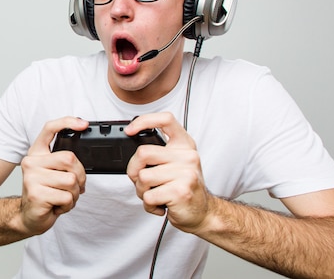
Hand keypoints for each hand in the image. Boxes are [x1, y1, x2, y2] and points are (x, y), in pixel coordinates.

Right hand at [18, 117, 87, 234]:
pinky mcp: (36, 194)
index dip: (67, 122)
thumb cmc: (45, 193)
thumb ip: (63, 162)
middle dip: (80, 176)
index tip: (83, 124)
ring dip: (74, 194)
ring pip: (71, 181)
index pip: (49, 129)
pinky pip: (67, 197)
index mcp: (37, 153)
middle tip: (75, 186)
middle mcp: (31, 162)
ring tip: (62, 197)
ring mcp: (32, 178)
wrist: (30, 217)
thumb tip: (82, 158)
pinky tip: (57, 205)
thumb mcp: (52, 172)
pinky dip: (68, 205)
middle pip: (69, 159)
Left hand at [126, 112, 211, 232]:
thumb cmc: (183, 187)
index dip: (144, 121)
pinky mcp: (181, 192)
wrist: (203, 213)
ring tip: (155, 193)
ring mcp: (186, 173)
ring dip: (142, 191)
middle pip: (143, 153)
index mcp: (184, 145)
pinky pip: (148, 197)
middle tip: (142, 181)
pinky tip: (160, 204)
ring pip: (143, 178)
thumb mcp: (175, 163)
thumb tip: (132, 146)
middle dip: (134, 170)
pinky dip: (149, 205)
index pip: (166, 119)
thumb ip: (158, 153)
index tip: (129, 131)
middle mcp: (188, 156)